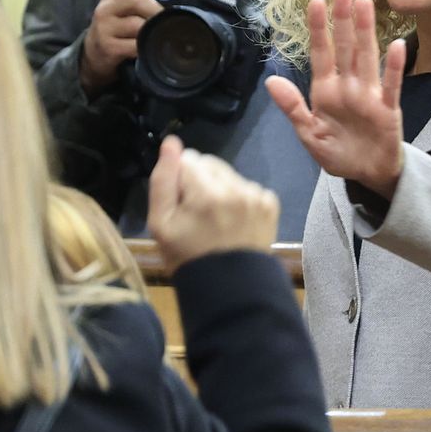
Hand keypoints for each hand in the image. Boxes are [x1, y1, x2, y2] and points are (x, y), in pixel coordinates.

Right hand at [79, 0, 168, 92]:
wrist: (93, 53)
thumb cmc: (115, 27)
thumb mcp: (121, 9)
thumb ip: (140, 1)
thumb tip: (171, 4)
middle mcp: (105, 8)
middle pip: (135, 0)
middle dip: (156, 9)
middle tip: (167, 19)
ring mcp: (104, 28)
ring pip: (137, 24)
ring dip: (153, 29)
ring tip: (158, 34)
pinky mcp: (108, 47)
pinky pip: (135, 45)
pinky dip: (147, 46)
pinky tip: (149, 48)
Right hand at [147, 135, 278, 270]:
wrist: (229, 288)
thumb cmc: (188, 256)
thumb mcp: (160, 223)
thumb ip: (163, 180)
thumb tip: (171, 143)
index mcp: (206, 192)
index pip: (188, 159)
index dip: (179, 180)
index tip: (181, 205)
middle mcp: (235, 188)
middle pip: (210, 163)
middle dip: (201, 181)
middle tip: (197, 214)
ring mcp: (256, 195)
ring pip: (228, 174)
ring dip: (220, 189)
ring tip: (216, 220)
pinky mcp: (270, 203)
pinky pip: (247, 187)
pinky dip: (239, 199)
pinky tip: (234, 222)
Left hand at [266, 0, 405, 197]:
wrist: (367, 174)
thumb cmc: (338, 152)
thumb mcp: (309, 134)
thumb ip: (292, 107)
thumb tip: (270, 80)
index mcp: (325, 91)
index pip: (320, 53)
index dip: (317, 28)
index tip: (315, 1)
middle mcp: (348, 86)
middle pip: (344, 47)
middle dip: (342, 19)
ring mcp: (369, 95)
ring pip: (366, 57)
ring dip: (365, 32)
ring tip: (365, 4)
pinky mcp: (388, 109)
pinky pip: (391, 85)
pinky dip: (394, 67)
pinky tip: (397, 45)